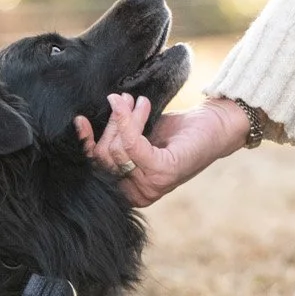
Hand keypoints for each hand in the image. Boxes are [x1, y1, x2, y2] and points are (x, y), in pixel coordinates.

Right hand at [74, 94, 249, 207]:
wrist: (214, 125)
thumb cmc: (176, 132)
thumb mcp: (139, 138)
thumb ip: (115, 140)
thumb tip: (81, 125)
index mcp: (131, 191)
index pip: (96, 171)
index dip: (86, 145)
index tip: (80, 120)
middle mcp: (140, 194)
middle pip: (103, 159)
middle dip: (111, 124)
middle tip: (122, 101)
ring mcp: (152, 186)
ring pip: (117, 149)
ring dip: (126, 117)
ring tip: (139, 101)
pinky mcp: (163, 171)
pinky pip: (132, 145)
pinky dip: (130, 121)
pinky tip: (137, 105)